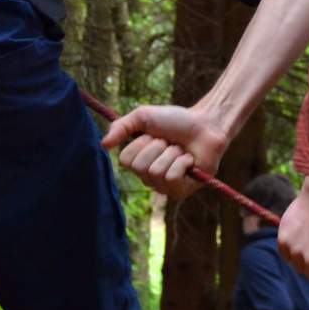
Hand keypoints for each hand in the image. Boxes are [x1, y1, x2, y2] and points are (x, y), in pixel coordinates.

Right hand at [100, 104, 229, 198]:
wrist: (205, 124)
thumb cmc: (175, 121)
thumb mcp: (143, 117)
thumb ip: (121, 127)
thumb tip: (103, 145)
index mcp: (137, 163)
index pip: (124, 161)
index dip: (140, 144)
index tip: (154, 135)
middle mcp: (147, 178)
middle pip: (140, 167)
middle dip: (157, 147)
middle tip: (169, 142)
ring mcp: (164, 187)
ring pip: (156, 172)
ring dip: (171, 154)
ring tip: (181, 150)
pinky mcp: (181, 192)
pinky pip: (172, 178)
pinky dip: (182, 163)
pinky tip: (190, 160)